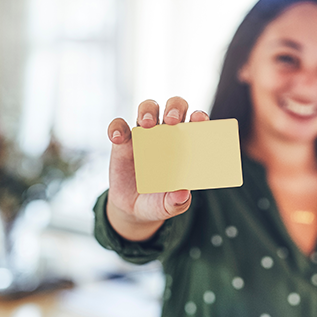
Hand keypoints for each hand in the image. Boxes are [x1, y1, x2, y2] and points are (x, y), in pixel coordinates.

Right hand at [105, 97, 209, 240]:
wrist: (134, 209)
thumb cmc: (160, 202)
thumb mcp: (169, 206)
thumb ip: (178, 201)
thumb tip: (183, 193)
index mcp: (186, 145)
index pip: (196, 123)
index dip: (199, 117)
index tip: (200, 120)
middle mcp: (167, 134)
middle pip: (174, 107)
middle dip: (174, 108)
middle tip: (172, 121)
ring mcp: (144, 135)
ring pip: (147, 108)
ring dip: (148, 111)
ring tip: (147, 124)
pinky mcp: (122, 142)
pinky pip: (119, 126)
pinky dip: (117, 128)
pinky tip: (118, 138)